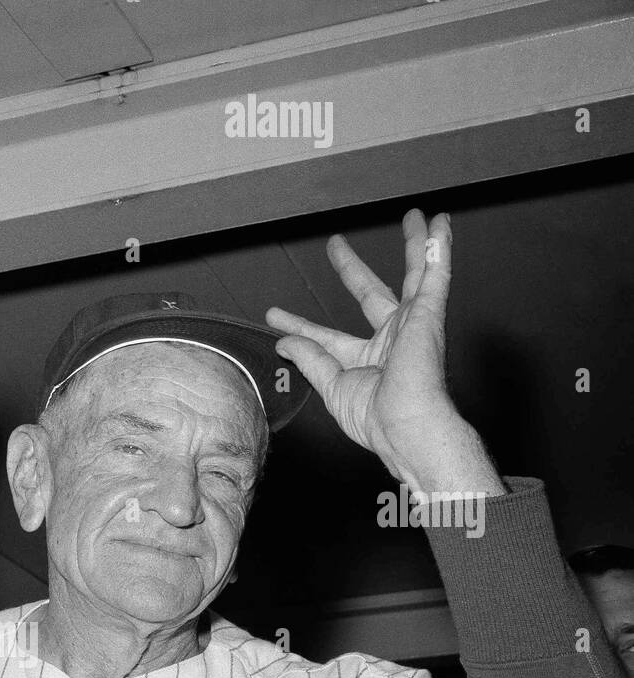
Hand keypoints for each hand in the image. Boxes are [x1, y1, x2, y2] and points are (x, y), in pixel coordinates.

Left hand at [266, 209, 485, 487]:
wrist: (405, 425)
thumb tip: (285, 341)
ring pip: (414, 274)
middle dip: (351, 269)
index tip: (274, 316)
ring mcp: (412, 324)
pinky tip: (439, 224)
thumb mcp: (332, 387)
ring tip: (413, 216)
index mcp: (364, 360)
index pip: (325, 336)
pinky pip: (436, 273)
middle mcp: (390, 338)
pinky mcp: (428, 314)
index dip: (300, 326)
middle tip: (334, 243)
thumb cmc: (376, 418)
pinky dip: (439, 248)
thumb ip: (311, 359)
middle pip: (369, 293)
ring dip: (413, 245)